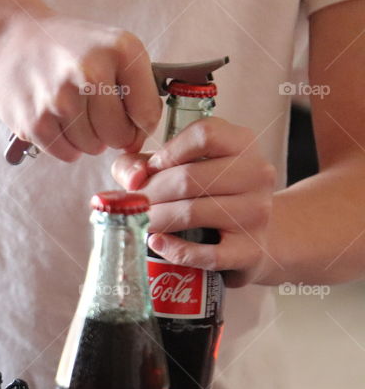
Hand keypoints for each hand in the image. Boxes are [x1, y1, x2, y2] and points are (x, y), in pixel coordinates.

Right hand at [0, 7, 160, 161]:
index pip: (147, 114)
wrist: (9, 39)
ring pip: (92, 147)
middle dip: (112, 133)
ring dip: (86, 138)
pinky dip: (65, 144)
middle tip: (97, 116)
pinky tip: (57, 120)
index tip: (129, 121)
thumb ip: (135, 86)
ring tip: (72, 111)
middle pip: (119, 136)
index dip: (140, 124)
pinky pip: (67, 153)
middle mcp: (91, 73)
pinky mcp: (35, 122)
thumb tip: (140, 135)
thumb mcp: (110, 47)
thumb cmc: (64, 46)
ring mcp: (61, 100)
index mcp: (119, 51)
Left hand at [111, 117, 275, 286]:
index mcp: (241, 143)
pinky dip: (175, 250)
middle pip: (188, 178)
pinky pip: (206, 253)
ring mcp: (256, 212)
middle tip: (132, 205)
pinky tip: (157, 243)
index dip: (167, 153)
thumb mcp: (176, 166)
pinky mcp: (250, 250)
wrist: (250, 234)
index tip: (149, 170)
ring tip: (140, 223)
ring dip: (156, 220)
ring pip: (191, 213)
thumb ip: (140, 164)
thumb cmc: (205, 194)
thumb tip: (133, 180)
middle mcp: (256, 174)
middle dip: (149, 194)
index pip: (203, 135)